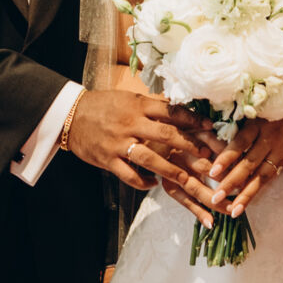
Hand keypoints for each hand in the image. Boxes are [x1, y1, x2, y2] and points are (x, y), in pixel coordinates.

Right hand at [65, 88, 222, 218]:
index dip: (193, 121)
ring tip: (186, 180)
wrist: (71, 115)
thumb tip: (180, 110)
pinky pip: (128, 174)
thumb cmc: (104, 105)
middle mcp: (131, 123)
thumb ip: (152, 107)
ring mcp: (119, 143)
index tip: (211, 128)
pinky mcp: (107, 159)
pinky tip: (154, 184)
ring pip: (149, 158)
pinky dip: (142, 181)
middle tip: (208, 157)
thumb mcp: (129, 99)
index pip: (172, 112)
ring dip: (170, 170)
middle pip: (166, 135)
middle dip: (189, 146)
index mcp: (138, 106)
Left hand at [208, 113, 282, 218]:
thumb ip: (239, 123)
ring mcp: (279, 151)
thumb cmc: (275, 107)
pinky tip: (244, 204)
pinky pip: (269, 178)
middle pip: (249, 164)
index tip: (213, 171)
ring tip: (233, 211)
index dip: (227, 157)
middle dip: (231, 182)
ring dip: (246, 195)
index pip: (240, 143)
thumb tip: (212, 138)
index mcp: (258, 124)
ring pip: (261, 176)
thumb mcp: (258, 109)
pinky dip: (256, 191)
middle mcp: (269, 139)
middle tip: (215, 197)